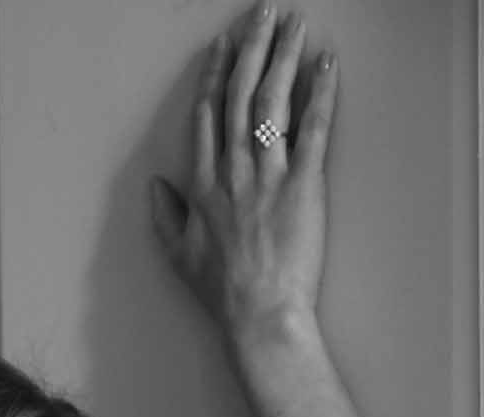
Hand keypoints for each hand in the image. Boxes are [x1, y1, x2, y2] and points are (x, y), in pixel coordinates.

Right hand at [149, 6, 337, 347]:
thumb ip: (166, 217)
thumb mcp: (180, 257)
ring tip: (294, 23)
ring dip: (283, 55)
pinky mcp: (303, 185)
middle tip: (264, 12)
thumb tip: (156, 186)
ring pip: (272, 101)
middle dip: (252, 47)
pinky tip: (326, 64)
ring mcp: (268, 176)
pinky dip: (320, 93)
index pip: (207, 115)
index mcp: (203, 185)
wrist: (260, 318)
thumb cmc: (223, 295)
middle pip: (240, 94)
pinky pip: (312, 129)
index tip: (224, 45)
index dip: (216, 74)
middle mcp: (233, 171)